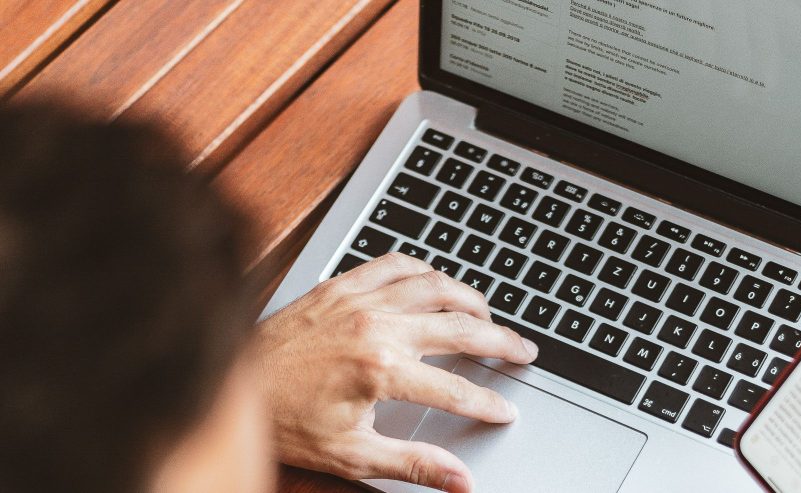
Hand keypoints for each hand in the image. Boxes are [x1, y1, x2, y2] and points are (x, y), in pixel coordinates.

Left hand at [254, 253, 538, 491]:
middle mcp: (376, 327)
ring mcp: (359, 300)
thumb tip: (460, 481)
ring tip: (489, 314)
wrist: (232, 384)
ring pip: (435, 285)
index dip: (487, 401)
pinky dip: (423, 269)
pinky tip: (434, 282)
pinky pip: (395, 263)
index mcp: (381, 370)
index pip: (455, 387)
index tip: (505, 409)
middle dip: (501, 340)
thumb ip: (414, 463)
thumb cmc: (285, 421)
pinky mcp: (341, 285)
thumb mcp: (353, 455)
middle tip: (524, 350)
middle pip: (460, 326)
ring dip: (470, 297)